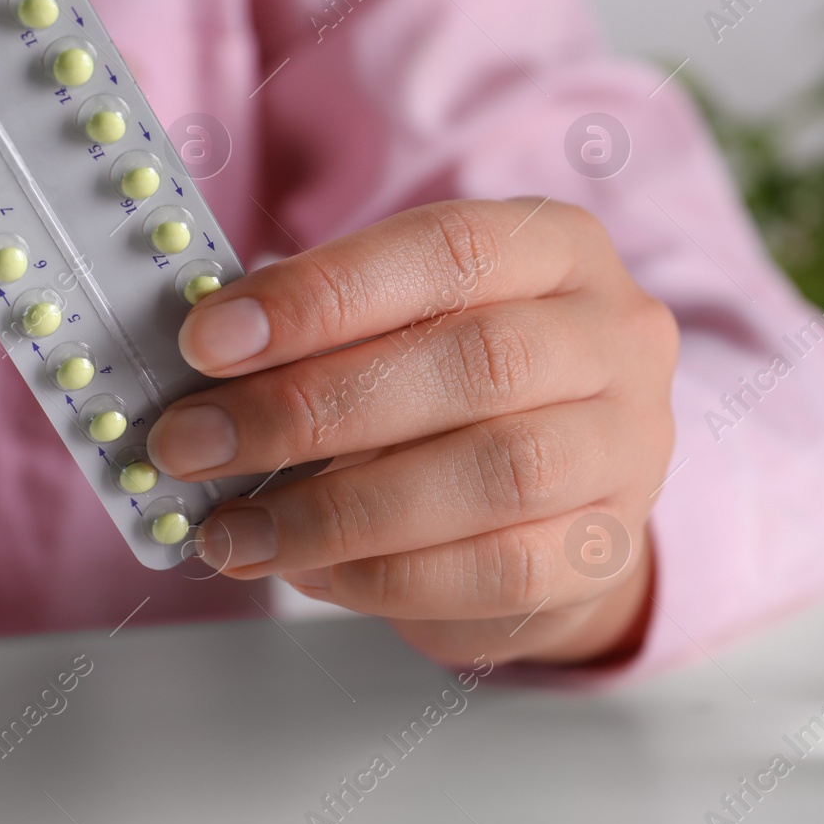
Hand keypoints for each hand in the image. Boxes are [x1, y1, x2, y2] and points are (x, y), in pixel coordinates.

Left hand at [145, 199, 678, 665]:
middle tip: (196, 442)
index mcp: (558, 247)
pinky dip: (388, 576)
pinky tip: (312, 570)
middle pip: (476, 363)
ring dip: (338, 510)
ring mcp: (627, 446)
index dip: (323, 296)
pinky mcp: (609, 549)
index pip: (447, 250)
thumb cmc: (458, 392)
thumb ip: (324, 330)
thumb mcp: (404, 326)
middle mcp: (614, 337)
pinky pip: (502, 571)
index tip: (209, 341)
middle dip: (311, 408)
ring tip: (237, 530)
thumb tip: (207, 360)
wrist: (558, 497)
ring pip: (494, 474)